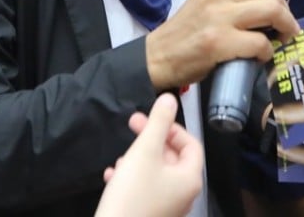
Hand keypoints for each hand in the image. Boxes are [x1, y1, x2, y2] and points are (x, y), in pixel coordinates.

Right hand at [95, 94, 203, 216]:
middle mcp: (184, 194)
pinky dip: (131, 178)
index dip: (172, 127)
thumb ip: (158, 122)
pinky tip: (112, 175)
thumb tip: (170, 98)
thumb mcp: (144, 151)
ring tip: (120, 157)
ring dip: (138, 159)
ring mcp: (168, 207)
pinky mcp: (150, 214)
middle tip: (131, 126)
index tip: (149, 120)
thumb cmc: (133, 193)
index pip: (191, 144)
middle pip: (173, 157)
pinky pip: (145, 189)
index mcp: (189, 178)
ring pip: (156, 172)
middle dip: (151, 140)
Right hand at [145, 0, 299, 90]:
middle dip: (287, 15)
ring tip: (279, 40)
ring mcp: (219, 17)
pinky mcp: (219, 42)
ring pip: (273, 12)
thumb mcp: (208, 0)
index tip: (279, 10)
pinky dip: (266, 52)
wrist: (158, 56)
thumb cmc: (186, 32)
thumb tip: (272, 5)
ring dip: (285, 29)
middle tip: (284, 30)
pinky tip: (258, 57)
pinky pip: (260, 42)